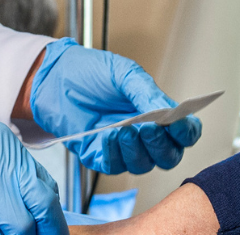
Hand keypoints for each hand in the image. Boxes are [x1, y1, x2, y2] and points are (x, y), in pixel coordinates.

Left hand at [30, 38, 201, 174]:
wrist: (52, 80)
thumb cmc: (90, 72)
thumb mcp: (124, 74)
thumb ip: (148, 93)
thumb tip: (169, 111)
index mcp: (158, 111)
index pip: (185, 132)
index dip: (186, 132)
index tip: (177, 124)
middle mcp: (145, 134)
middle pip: (169, 156)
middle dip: (161, 145)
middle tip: (148, 128)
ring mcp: (124, 148)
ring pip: (143, 165)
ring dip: (136, 150)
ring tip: (124, 129)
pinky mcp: (101, 157)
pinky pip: (115, 166)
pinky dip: (114, 153)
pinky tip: (106, 136)